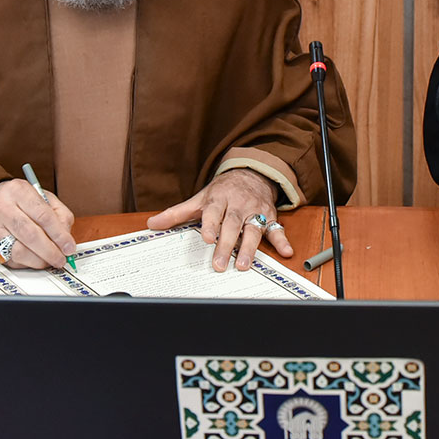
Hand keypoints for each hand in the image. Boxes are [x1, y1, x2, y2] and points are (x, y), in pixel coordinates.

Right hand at [0, 179, 77, 268]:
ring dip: (39, 260)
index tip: (69, 247)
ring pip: (19, 250)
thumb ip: (59, 214)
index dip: (59, 234)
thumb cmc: (19, 200)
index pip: (43, 215)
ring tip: (50, 261)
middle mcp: (3, 207)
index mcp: (19, 191)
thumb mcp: (42, 196)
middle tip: (61, 259)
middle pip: (31, 234)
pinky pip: (10, 259)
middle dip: (50, 251)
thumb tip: (66, 239)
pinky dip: (27, 263)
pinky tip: (35, 260)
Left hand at [147, 169, 289, 271]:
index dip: (211, 224)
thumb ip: (178, 213)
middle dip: (227, 244)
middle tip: (219, 264)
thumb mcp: (201, 198)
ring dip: (250, 247)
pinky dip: (283, 240)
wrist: (252, 173)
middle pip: (233, 224)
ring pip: (254, 228)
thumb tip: (152, 223)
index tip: (207, 238)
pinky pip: (277, 228)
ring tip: (243, 264)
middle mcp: (239, 204)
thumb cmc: (223, 190)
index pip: (214, 211)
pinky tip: (287, 252)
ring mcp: (256, 210)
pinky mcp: (270, 216)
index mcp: (220, 198)